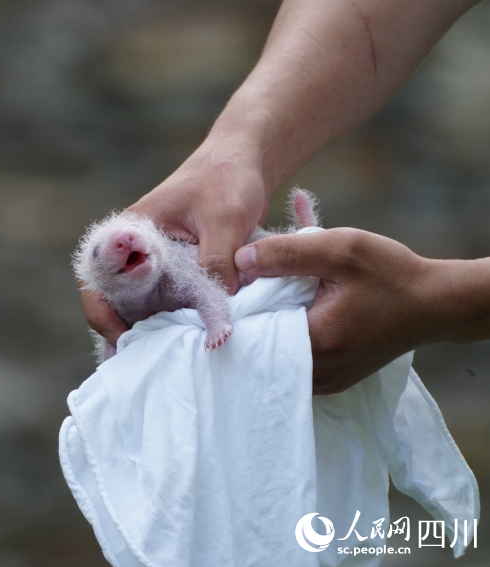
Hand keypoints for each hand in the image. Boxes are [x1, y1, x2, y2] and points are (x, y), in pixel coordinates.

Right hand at [80, 142, 269, 345]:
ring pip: (138, 304)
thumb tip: (221, 312)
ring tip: (162, 358)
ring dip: (148, 329)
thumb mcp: (225, 220)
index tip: (123, 337)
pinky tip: (185, 341)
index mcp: (130, 231)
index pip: (97, 277)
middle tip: (143, 359)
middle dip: (123, 330)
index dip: (101, 311)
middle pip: (112, 298)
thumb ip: (217, 262)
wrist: (244, 161)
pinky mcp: (175, 269)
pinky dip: (172, 321)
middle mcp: (135, 249)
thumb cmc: (226, 180)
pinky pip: (165, 302)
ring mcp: (154, 261)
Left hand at [234, 228, 436, 393]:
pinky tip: (294, 311)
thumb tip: (239, 259)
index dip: (241, 305)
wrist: (436, 303)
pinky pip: (295, 360)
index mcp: (316, 343)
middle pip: (261, 347)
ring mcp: (325, 381)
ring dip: (271, 327)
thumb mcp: (340, 249)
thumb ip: (287, 253)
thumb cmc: (392, 274)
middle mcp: (317, 374)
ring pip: (276, 355)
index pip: (253, 332)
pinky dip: (288, 337)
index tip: (242, 281)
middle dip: (254, 315)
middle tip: (255, 285)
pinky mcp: (332, 379)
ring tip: (274, 296)